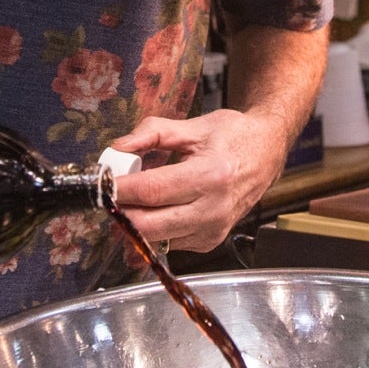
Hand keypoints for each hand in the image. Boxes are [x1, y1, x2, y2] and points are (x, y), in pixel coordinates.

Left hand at [105, 110, 285, 252]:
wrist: (268, 154)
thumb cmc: (232, 136)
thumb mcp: (193, 126)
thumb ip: (152, 133)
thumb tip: (117, 148)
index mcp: (210, 175)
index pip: (153, 191)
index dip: (120, 189)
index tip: (100, 183)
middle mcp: (213, 209)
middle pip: (150, 224)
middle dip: (121, 211)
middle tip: (108, 195)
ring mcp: (213, 230)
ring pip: (157, 238)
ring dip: (135, 222)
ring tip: (130, 200)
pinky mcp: (211, 242)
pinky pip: (171, 241)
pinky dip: (155, 228)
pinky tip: (156, 208)